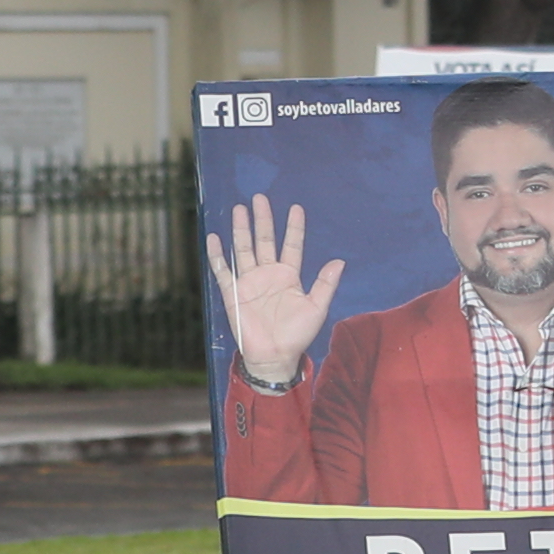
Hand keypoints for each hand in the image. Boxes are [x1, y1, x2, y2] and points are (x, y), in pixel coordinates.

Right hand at [203, 194, 346, 391]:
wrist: (274, 356)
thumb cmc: (297, 335)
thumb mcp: (317, 308)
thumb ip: (326, 284)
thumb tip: (339, 261)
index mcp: (289, 276)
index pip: (291, 245)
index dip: (293, 227)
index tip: (296, 207)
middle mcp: (268, 274)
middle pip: (264, 240)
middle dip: (263, 219)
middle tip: (260, 198)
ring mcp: (250, 282)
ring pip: (244, 249)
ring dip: (241, 230)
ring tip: (239, 209)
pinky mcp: (233, 293)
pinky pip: (223, 271)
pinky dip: (218, 255)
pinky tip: (214, 238)